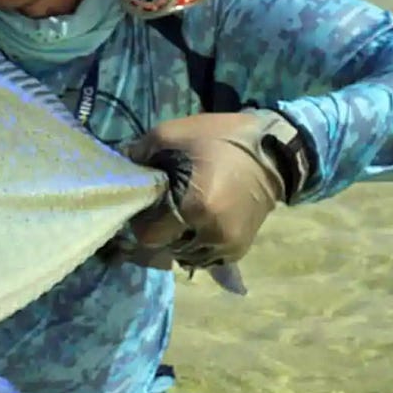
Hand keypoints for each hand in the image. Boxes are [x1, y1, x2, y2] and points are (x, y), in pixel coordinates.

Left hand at [122, 109, 308, 278]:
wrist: (275, 152)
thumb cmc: (220, 139)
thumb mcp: (172, 134)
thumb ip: (139, 153)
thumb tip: (117, 167)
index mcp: (195, 208)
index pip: (149, 236)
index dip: (142, 221)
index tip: (147, 204)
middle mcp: (212, 235)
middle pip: (166, 248)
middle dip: (161, 230)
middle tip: (165, 207)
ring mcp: (227, 246)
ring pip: (185, 256)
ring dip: (179, 240)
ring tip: (184, 215)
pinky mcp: (239, 250)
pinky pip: (206, 259)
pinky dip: (197, 245)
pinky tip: (198, 223)